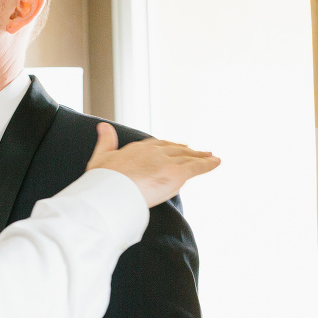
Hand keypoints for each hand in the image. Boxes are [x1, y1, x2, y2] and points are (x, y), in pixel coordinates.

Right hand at [86, 123, 219, 207]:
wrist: (110, 192)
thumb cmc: (102, 180)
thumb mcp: (100, 157)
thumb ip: (106, 141)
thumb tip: (103, 126)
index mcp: (139, 148)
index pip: (158, 145)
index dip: (168, 146)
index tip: (175, 146)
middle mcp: (155, 151)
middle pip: (176, 149)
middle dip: (187, 150)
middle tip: (197, 151)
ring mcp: (167, 162)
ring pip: (188, 157)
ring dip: (201, 156)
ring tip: (211, 156)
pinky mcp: (177, 174)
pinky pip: (197, 167)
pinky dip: (209, 164)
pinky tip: (217, 162)